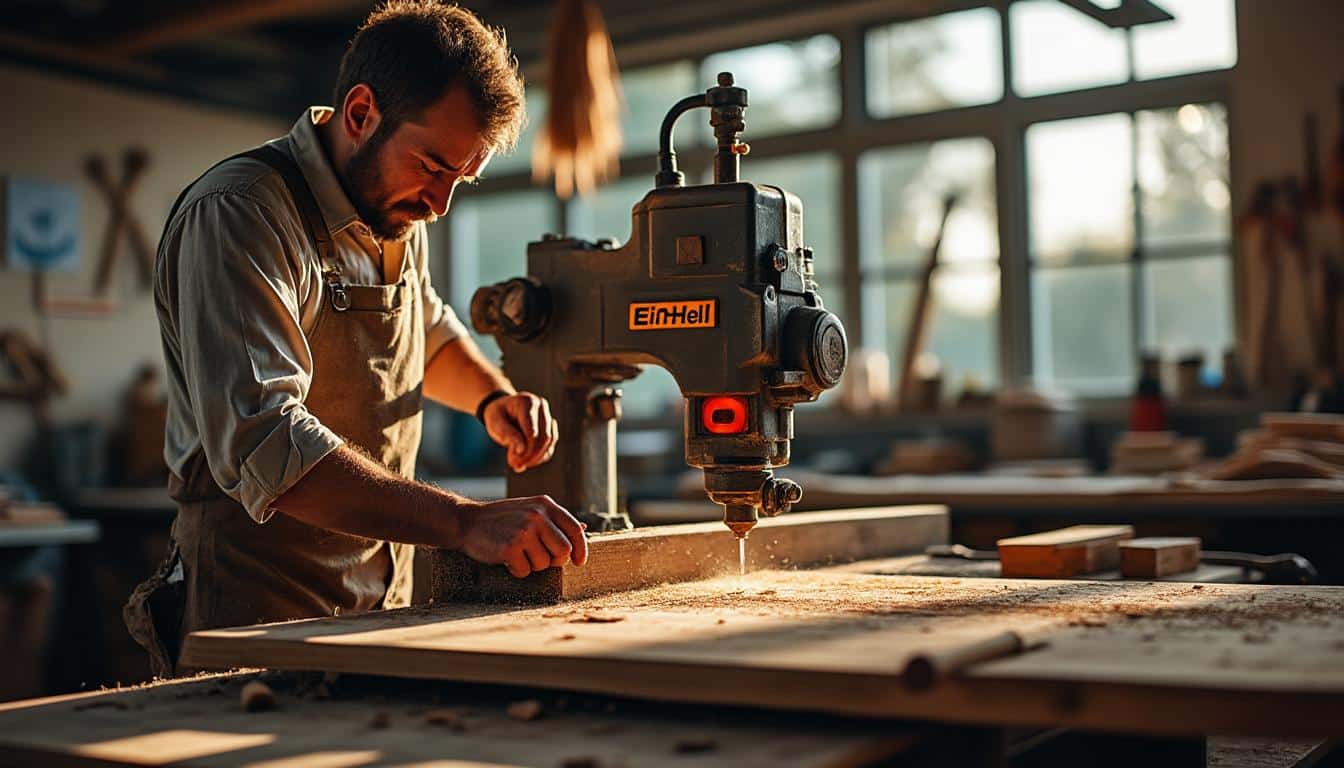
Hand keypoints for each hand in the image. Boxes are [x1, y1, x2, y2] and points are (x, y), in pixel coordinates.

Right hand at [458, 495, 587, 577]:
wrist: (467, 521)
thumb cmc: (503, 519)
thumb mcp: (530, 509)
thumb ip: (553, 520)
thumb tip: (583, 530)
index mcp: (545, 504)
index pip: (575, 530)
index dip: (580, 549)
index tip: (578, 561)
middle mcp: (538, 516)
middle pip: (563, 551)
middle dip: (554, 560)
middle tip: (539, 558)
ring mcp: (524, 531)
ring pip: (544, 564)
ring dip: (532, 565)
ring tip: (518, 553)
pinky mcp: (510, 547)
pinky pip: (525, 571)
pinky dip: (517, 570)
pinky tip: (507, 558)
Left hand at [482, 392, 557, 472]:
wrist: (502, 409)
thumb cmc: (497, 416)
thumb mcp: (495, 424)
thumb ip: (508, 435)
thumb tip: (521, 450)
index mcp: (526, 402)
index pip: (533, 431)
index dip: (526, 450)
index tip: (513, 462)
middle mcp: (541, 406)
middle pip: (545, 437)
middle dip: (532, 456)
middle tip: (516, 466)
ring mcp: (548, 415)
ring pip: (550, 442)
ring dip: (536, 458)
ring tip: (519, 465)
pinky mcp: (550, 426)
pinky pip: (550, 444)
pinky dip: (540, 456)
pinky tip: (527, 461)